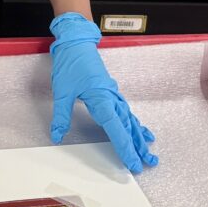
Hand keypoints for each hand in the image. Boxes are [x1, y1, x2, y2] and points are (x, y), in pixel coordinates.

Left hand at [48, 12, 157, 174]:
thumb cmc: (70, 64)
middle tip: (148, 163)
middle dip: (138, 147)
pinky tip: (143, 132)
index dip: (125, 148)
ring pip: (130, 120)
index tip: (132, 163)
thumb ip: (61, 115)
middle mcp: (112, 98)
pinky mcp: (112, 92)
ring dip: (140, 138)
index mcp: (101, 99)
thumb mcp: (62, 91)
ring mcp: (114, 95)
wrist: (77, 43)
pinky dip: (136, 124)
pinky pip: (128, 112)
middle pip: (128, 127)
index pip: (116, 129)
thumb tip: (57, 135)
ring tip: (150, 153)